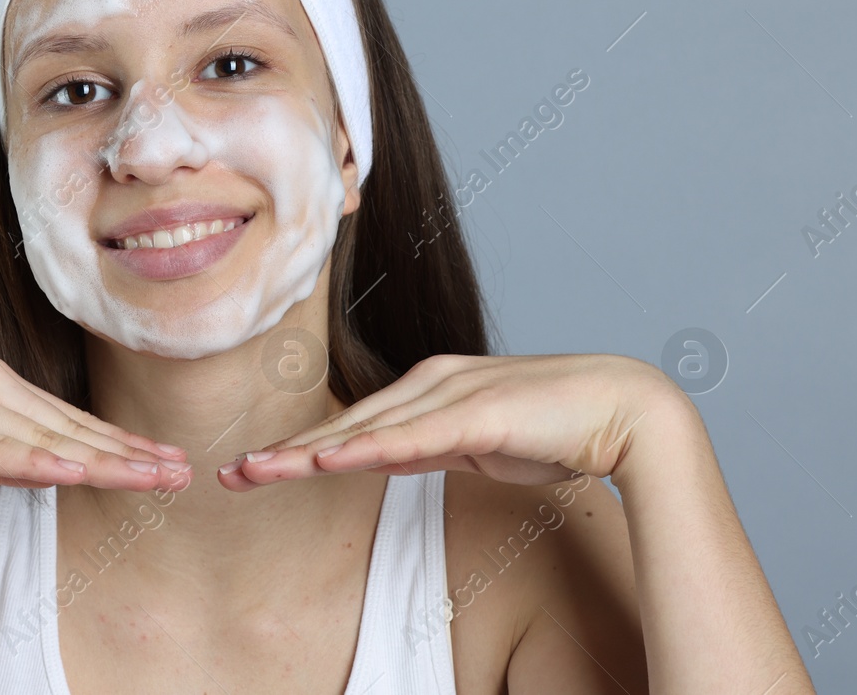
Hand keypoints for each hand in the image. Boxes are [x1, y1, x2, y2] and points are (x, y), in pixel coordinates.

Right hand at [0, 348, 192, 491]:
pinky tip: (78, 473)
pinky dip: (40, 463)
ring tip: (153, 476)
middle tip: (181, 468)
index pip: (63, 416)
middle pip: (69, 424)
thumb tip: (33, 465)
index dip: (114, 439)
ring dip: (105, 460)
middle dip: (129, 450)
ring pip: (46, 437)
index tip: (157, 455)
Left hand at [218, 352, 682, 490]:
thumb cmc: (555, 426)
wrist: (626, 408)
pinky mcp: (476, 412)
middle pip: (344, 424)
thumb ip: (430, 445)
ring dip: (309, 452)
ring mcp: (451, 393)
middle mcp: (431, 382)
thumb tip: (386, 457)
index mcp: (430, 387)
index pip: (353, 424)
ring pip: (365, 429)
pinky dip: (365, 449)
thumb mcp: (476, 441)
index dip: (302, 448)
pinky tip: (326, 461)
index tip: (256, 468)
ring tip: (258, 472)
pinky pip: (409, 437)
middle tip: (231, 474)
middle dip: (286, 452)